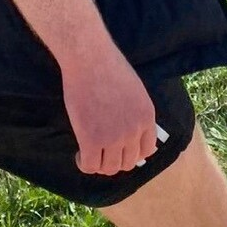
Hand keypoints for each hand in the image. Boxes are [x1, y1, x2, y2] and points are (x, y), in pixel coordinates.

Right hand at [60, 46, 157, 175]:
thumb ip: (136, 112)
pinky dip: (84, 164)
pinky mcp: (91, 139)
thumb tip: (132, 131)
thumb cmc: (108, 66)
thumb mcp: (134, 90)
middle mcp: (134, 130)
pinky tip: (80, 154)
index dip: (132, 153)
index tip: (120, 149)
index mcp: (147, 117)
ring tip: (90, 153)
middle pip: (127, 163)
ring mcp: (113, 137)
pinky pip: (90, 166)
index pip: (147, 150)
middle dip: (115, 159)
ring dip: (99, 164)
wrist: (89, 57)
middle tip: (102, 151)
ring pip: (109, 168)